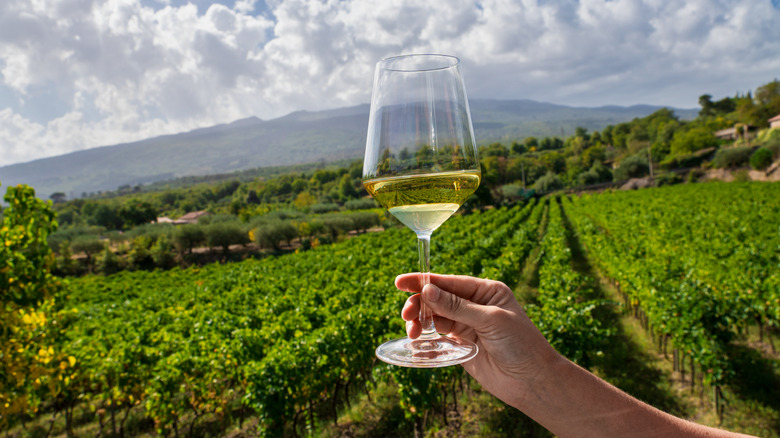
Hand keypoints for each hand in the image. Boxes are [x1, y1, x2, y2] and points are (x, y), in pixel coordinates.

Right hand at [396, 273, 558, 408]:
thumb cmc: (521, 344)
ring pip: (434, 317)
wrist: (532, 381)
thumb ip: (457, 307)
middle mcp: (474, 305)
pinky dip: (425, 339)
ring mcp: (466, 325)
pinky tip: (416, 343)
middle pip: (437, 299)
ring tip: (412, 332)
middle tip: (406, 315)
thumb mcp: (490, 320)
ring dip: (419, 322)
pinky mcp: (461, 345)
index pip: (449, 282)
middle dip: (419, 304)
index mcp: (485, 291)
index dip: (423, 281)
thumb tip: (427, 290)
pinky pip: (437, 338)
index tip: (400, 282)